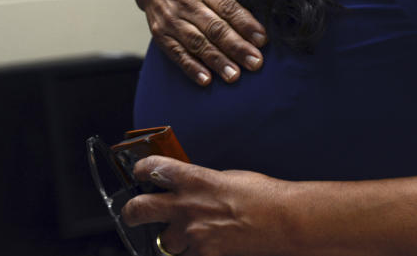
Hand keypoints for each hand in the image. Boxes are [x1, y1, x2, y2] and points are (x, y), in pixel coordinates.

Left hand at [122, 156, 287, 255]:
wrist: (284, 220)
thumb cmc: (264, 195)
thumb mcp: (229, 177)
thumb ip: (203, 183)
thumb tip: (191, 188)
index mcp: (195, 179)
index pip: (153, 168)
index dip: (141, 170)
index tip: (140, 172)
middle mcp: (187, 206)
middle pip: (139, 209)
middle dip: (132, 211)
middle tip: (134, 212)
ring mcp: (193, 234)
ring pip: (164, 241)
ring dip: (173, 238)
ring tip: (190, 234)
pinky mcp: (205, 255)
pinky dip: (195, 252)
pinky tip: (208, 246)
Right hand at [132, 0, 267, 84]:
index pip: (227, 6)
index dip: (245, 23)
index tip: (262, 38)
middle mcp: (187, 2)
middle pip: (215, 28)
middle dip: (236, 47)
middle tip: (256, 63)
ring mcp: (173, 19)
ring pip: (197, 43)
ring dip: (216, 61)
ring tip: (234, 76)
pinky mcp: (161, 32)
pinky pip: (176, 52)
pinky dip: (190, 67)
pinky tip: (205, 80)